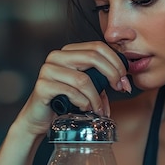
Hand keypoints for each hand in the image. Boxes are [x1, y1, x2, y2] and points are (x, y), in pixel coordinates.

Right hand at [15, 41, 130, 136]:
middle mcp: (57, 56)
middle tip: (120, 89)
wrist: (40, 118)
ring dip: (96, 97)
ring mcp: (48, 70)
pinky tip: (85, 109)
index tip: (125, 79)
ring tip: (99, 109)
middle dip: (112, 74)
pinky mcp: (42, 86)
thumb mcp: (88, 88)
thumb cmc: (65, 101)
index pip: (98, 46)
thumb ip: (103, 81)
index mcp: (69, 51)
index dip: (116, 62)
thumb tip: (124, 83)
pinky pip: (71, 92)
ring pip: (83, 79)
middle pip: (93, 57)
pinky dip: (84, 103)